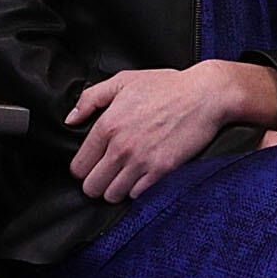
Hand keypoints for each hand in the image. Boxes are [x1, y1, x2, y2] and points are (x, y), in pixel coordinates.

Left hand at [65, 61, 249, 202]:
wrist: (205, 95)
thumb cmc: (167, 86)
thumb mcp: (123, 81)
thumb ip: (90, 99)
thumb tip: (70, 119)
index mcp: (107, 125)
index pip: (78, 167)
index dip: (83, 169)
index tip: (93, 165)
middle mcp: (121, 147)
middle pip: (91, 187)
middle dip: (96, 183)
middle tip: (106, 175)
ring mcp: (142, 161)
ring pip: (112, 195)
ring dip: (116, 189)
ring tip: (124, 177)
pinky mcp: (162, 170)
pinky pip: (137, 195)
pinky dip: (137, 190)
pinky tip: (142, 177)